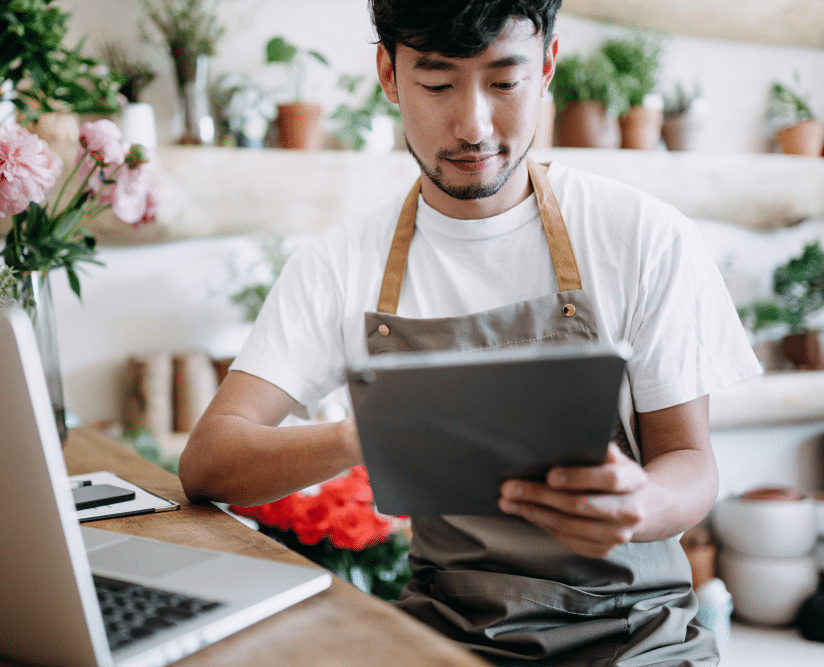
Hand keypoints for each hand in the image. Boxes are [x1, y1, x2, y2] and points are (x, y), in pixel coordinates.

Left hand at [498, 443, 648, 557]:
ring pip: (568, 525)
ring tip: (508, 501)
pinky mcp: (603, 549)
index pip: (609, 479)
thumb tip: (575, 444)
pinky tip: (525, 512)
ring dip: (533, 513)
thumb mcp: (615, 458)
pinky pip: (566, 538)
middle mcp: (630, 512)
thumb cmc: (618, 476)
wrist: (642, 507)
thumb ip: (599, 450)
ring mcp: (617, 535)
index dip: (578, 477)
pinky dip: (542, 524)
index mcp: (635, 481)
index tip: (549, 475)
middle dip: (540, 496)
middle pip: (580, 505)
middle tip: (510, 488)